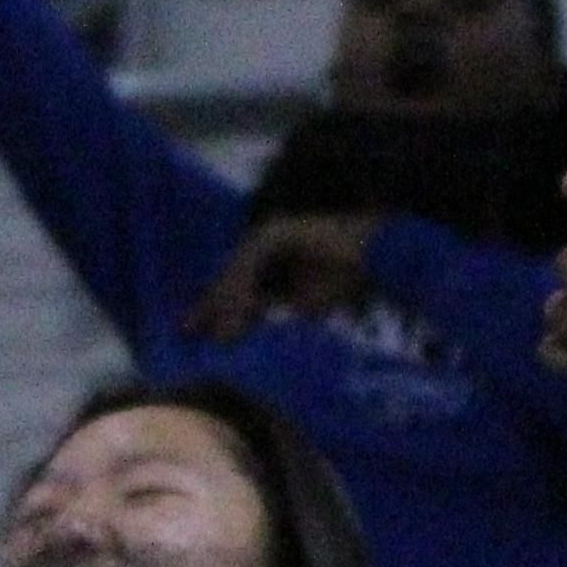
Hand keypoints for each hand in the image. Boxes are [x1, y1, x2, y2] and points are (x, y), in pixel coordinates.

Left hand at [187, 211, 379, 344]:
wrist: (377, 258)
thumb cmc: (344, 281)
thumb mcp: (301, 306)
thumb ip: (271, 314)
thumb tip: (236, 334)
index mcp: (266, 258)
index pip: (231, 285)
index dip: (213, 308)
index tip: (195, 333)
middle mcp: (261, 242)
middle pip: (226, 276)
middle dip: (209, 306)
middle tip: (190, 331)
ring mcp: (266, 233)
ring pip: (235, 271)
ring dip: (228, 304)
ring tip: (222, 334)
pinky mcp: (275, 232)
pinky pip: (250, 263)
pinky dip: (244, 288)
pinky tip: (244, 312)